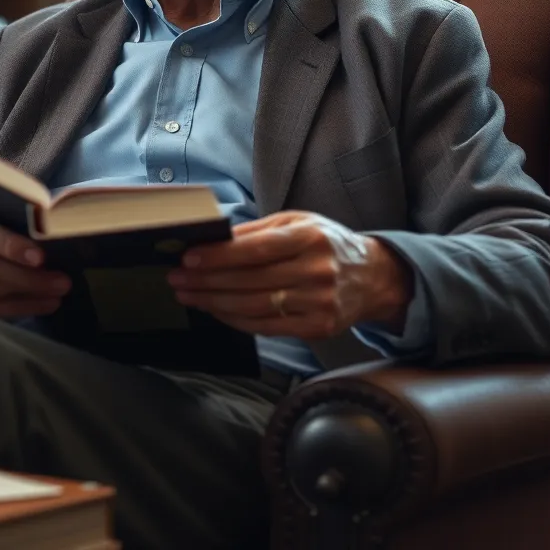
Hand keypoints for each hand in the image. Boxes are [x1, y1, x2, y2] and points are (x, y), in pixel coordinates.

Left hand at [167, 211, 413, 339]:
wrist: (373, 276)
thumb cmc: (326, 244)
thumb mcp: (298, 223)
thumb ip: (257, 231)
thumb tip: (214, 238)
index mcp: (309, 237)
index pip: (256, 249)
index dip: (219, 256)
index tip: (188, 258)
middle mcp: (317, 270)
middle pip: (250, 280)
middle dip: (207, 281)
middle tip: (176, 279)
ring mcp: (319, 302)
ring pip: (254, 306)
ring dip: (214, 302)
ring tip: (188, 295)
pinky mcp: (318, 327)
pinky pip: (267, 327)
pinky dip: (236, 320)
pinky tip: (216, 310)